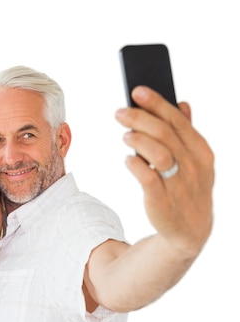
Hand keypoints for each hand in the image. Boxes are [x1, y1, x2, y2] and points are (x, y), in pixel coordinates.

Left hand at [115, 86, 213, 256]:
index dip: (157, 103)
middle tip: (119, 112)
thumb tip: (182, 103)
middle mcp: (192, 167)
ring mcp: (178, 185)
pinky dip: (135, 165)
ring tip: (125, 135)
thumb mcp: (195, 161)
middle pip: (165, 133)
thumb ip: (187, 133)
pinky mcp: (161, 201)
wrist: (189, 231)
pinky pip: (147, 178)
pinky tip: (128, 159)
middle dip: (140, 118)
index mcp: (202, 152)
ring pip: (158, 154)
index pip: (178, 121)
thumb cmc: (188, 188)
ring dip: (138, 140)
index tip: (137, 90)